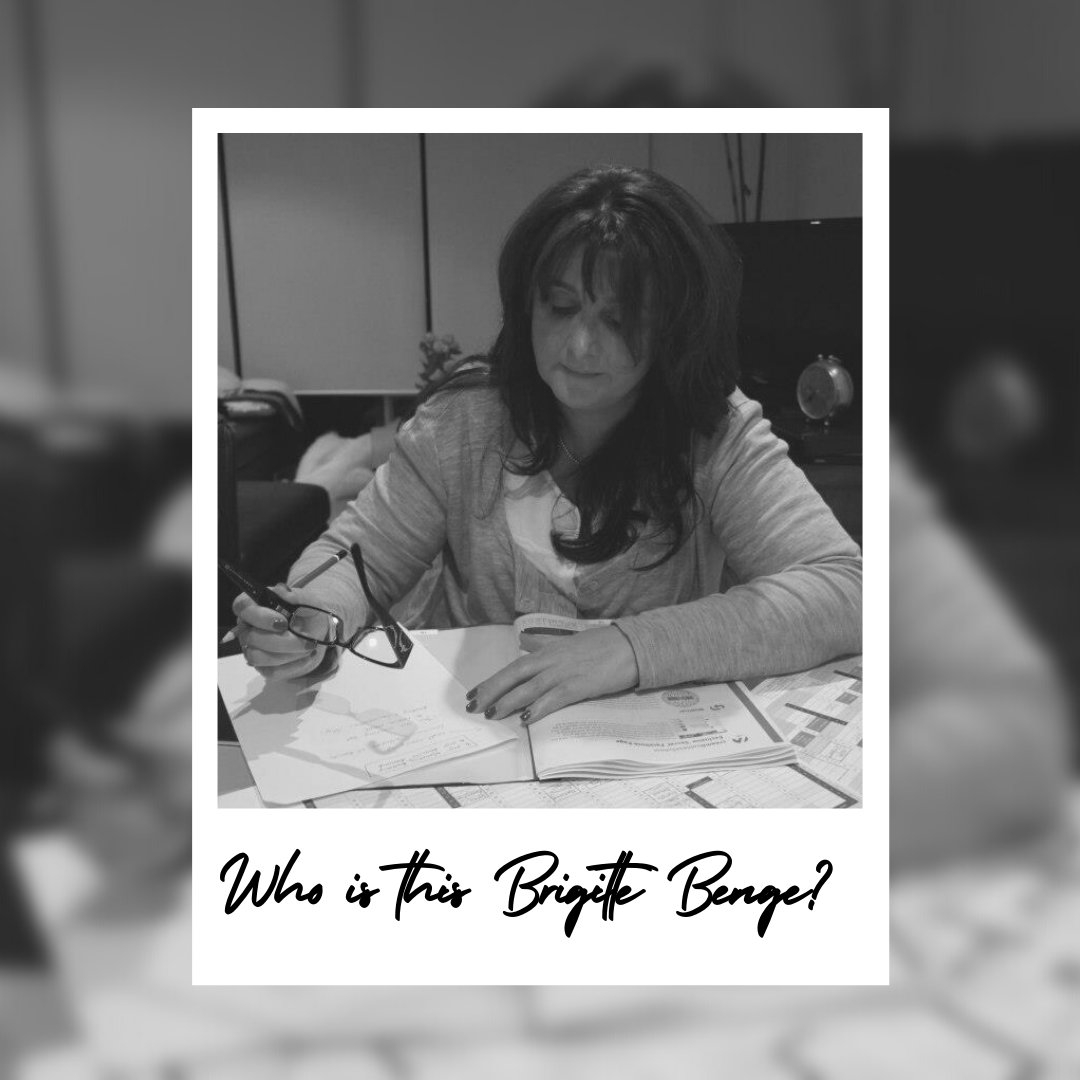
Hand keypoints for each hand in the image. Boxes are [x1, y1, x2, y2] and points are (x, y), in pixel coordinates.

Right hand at [233, 584, 333, 680]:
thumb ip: (298, 596)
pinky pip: (271, 671)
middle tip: (307, 639)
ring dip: (288, 654)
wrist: (318, 633)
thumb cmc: (307, 613)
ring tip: (308, 647)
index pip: (241, 607)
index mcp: (255, 605)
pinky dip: (294, 665)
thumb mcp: (309, 601)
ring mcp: (252, 648)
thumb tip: (284, 593)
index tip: (284, 621)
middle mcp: (247, 627)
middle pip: (251, 637)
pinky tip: (307, 656)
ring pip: (257, 657)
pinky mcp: (262, 667)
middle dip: (283, 640)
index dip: (259, 616)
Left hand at [467, 626, 639, 723]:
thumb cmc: (601, 645)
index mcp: (548, 652)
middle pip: (514, 676)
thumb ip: (544, 644)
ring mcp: (565, 673)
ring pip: (530, 688)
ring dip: (509, 701)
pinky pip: (555, 698)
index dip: (492, 680)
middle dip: (491, 691)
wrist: (630, 646)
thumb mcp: (568, 642)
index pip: (513, 666)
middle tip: (472, 706)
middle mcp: (551, 661)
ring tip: (491, 714)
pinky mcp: (580, 685)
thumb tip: (524, 642)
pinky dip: (540, 708)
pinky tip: (527, 718)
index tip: (474, 692)